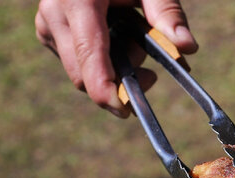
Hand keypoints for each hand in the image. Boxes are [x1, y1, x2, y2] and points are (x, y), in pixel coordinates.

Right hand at [35, 0, 197, 116]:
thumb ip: (168, 12)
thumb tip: (188, 48)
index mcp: (77, 0)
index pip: (90, 56)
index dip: (106, 90)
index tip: (126, 110)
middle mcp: (54, 14)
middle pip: (83, 76)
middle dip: (120, 79)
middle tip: (149, 65)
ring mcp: (46, 25)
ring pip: (82, 73)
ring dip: (114, 67)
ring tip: (130, 33)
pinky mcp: (47, 33)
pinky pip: (78, 63)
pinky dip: (102, 59)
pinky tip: (112, 32)